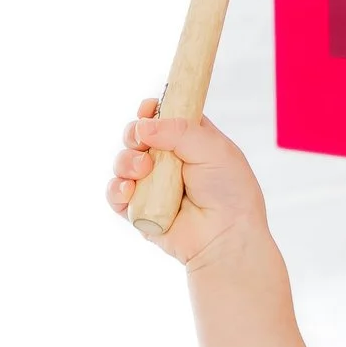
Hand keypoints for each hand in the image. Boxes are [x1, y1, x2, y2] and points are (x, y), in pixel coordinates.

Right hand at [106, 100, 266, 266]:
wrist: (226, 237)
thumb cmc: (229, 193)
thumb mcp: (214, 149)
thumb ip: (179, 130)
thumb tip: (143, 126)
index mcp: (190, 141)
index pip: (162, 117)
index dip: (151, 110)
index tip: (147, 109)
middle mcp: (169, 161)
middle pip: (137, 136)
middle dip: (133, 134)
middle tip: (142, 143)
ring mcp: (152, 186)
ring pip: (123, 163)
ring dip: (126, 162)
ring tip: (142, 171)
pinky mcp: (140, 211)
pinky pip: (116, 195)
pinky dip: (116, 190)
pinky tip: (128, 191)